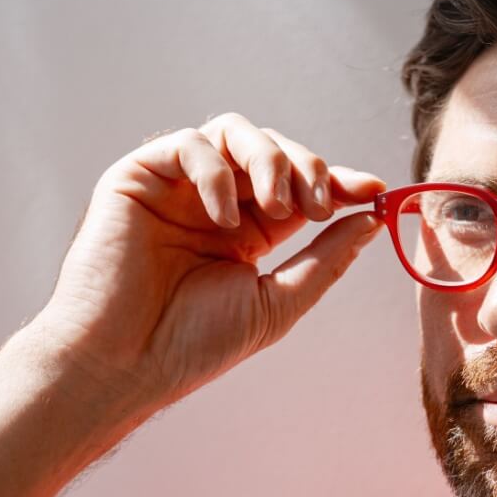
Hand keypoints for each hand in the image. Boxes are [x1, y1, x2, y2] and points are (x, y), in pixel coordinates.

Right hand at [29, 113, 385, 414]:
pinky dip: (216, 173)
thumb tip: (371, 220)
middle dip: (309, 169)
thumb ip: (324, 259)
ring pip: (233, 132)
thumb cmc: (191, 344)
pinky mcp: (137, 177)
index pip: (299, 187)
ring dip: (270, 160)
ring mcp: (175, 187)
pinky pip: (187, 144)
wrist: (123, 364)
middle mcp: (213, 203)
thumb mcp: (276, 302)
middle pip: (273, 150)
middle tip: (322, 205)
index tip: (374, 191)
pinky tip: (223, 219)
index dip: (338, 182)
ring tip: (280, 209)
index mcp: (245, 232)